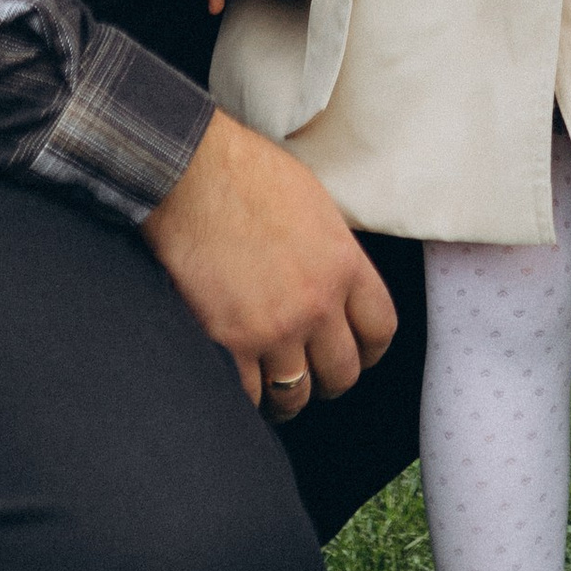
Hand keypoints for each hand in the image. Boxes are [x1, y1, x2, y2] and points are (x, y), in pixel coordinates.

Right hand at [142, 104, 394, 411]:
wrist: (190, 174)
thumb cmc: (246, 174)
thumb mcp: (313, 204)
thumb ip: (331, 252)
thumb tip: (334, 282)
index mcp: (344, 264)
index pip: (380, 330)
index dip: (368, 350)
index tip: (356, 352)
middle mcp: (317, 303)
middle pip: (343, 372)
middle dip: (329, 378)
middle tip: (312, 373)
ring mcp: (274, 328)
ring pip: (296, 394)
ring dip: (286, 395)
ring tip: (273, 386)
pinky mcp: (229, 343)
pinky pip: (248, 396)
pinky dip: (245, 396)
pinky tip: (239, 382)